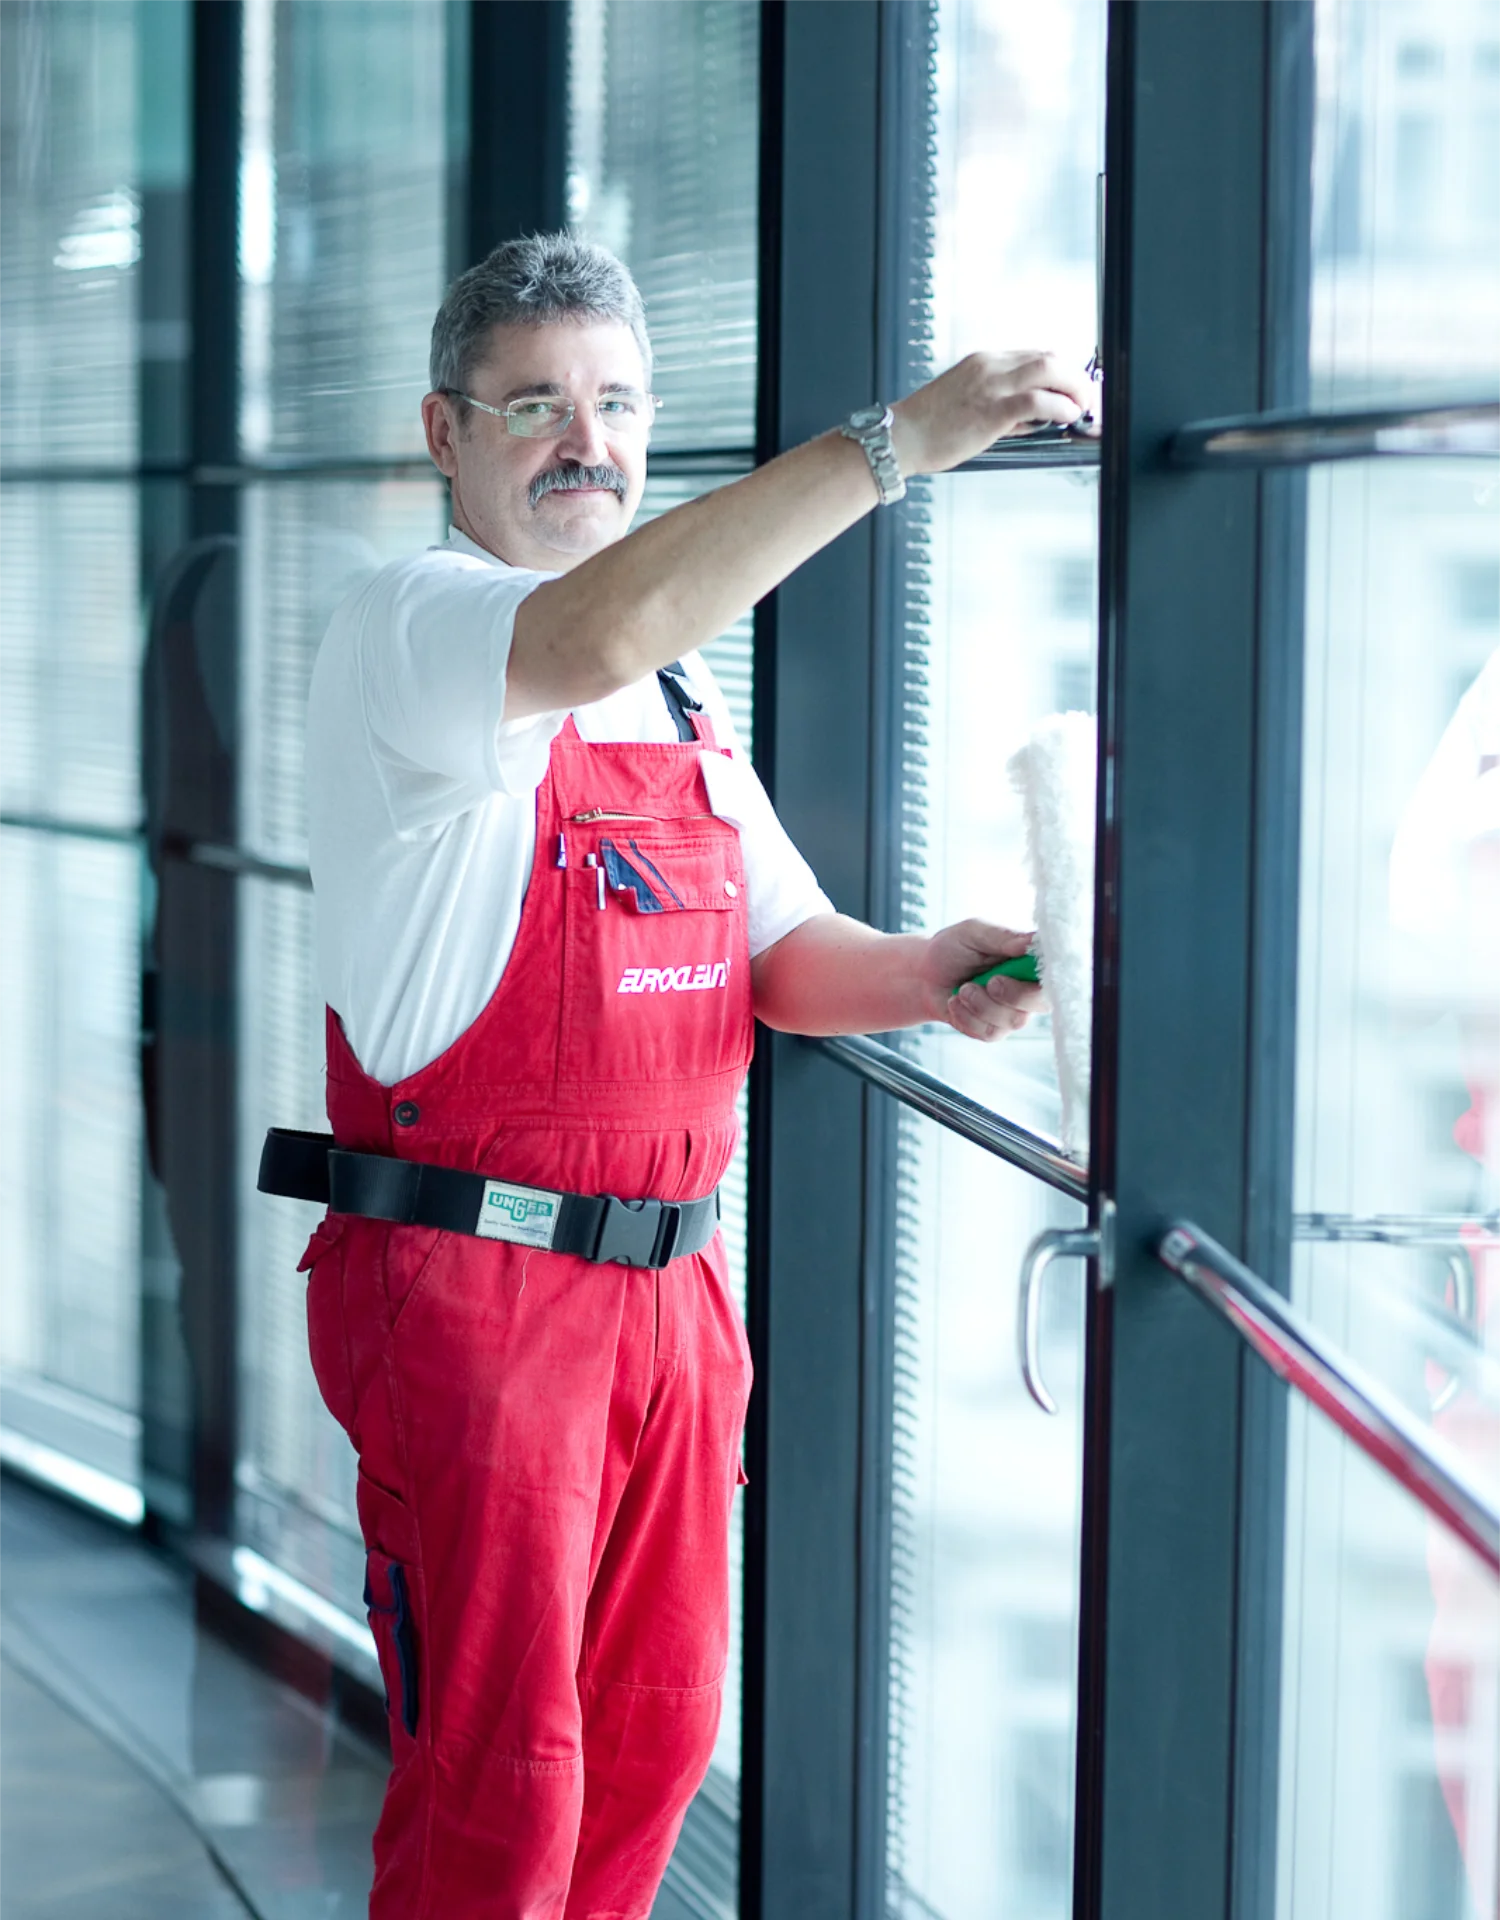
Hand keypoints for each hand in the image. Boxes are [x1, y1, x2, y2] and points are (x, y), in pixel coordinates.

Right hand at [890, 352, 1097, 477]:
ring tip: (1082, 408)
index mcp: (983, 362)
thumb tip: (1035, 418)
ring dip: (1074, 388)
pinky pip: (1037, 401)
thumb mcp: (967, 406)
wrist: (901, 438)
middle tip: (1087, 398)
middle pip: (1048, 357)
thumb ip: (1002, 407)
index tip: (1073, 388)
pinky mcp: (991, 409)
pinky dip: (1059, 407)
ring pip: (1048, 370)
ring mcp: (991, 385)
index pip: (1034, 356)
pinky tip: (1066, 417)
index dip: (1061, 371)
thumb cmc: (928, 428)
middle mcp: (989, 366)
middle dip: (1076, 377)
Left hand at [919, 919, 1046, 1041]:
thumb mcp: (973, 933)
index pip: (1054, 971)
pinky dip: (966, 1017)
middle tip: (990, 981)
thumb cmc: (951, 949)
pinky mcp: (993, 1030)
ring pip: (1012, 1020)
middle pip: (1040, 1002)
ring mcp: (1012, 1012)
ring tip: (963, 989)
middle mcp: (1026, 989)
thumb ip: (1002, 937)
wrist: (923, 975)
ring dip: (981, 1005)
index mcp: (1028, 961)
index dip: (1050, 974)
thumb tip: (1032, 941)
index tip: (1028, 969)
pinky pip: (988, 1032)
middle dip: (1013, 995)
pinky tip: (956, 1002)